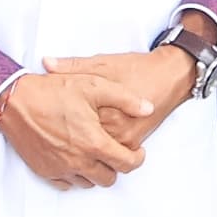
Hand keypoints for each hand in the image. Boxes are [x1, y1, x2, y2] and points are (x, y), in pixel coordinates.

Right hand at [0, 72, 145, 190]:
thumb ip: (126, 98)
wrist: (15, 100)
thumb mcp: (95, 85)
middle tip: (115, 151)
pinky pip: (66, 183)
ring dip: (96, 171)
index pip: (126, 164)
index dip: (137, 159)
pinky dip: (75, 174)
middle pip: (108, 179)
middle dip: (116, 167)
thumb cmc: (54, 91)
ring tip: (95, 152)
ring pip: (88, 183)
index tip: (137, 152)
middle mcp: (78, 161)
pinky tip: (75, 157)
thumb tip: (148, 108)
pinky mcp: (44, 170)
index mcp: (94, 142)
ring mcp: (60, 168)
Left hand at [48, 48, 199, 150]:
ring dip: (86, 146)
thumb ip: (73, 66)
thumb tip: (46, 63)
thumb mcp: (102, 63)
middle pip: (83, 143)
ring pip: (97, 151)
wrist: (169, 76)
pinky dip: (100, 148)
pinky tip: (93, 137)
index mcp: (102, 108)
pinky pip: (112, 153)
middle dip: (69, 138)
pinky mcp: (135, 142)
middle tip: (59, 128)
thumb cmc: (136, 68)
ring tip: (74, 134)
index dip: (56, 119)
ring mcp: (126, 138)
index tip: (47, 115)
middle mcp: (115, 128)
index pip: (70, 123)